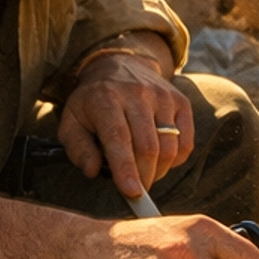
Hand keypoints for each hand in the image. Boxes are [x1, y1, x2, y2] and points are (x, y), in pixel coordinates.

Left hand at [60, 55, 193, 201]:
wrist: (121, 65)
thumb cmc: (93, 102)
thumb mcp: (72, 121)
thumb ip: (78, 149)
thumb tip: (93, 171)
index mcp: (105, 98)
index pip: (118, 138)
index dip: (126, 168)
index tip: (132, 193)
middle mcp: (137, 94)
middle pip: (148, 147)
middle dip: (144, 177)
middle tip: (136, 191)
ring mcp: (163, 97)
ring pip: (169, 147)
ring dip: (158, 171)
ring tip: (145, 174)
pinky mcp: (181, 102)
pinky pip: (186, 142)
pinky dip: (175, 160)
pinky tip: (160, 160)